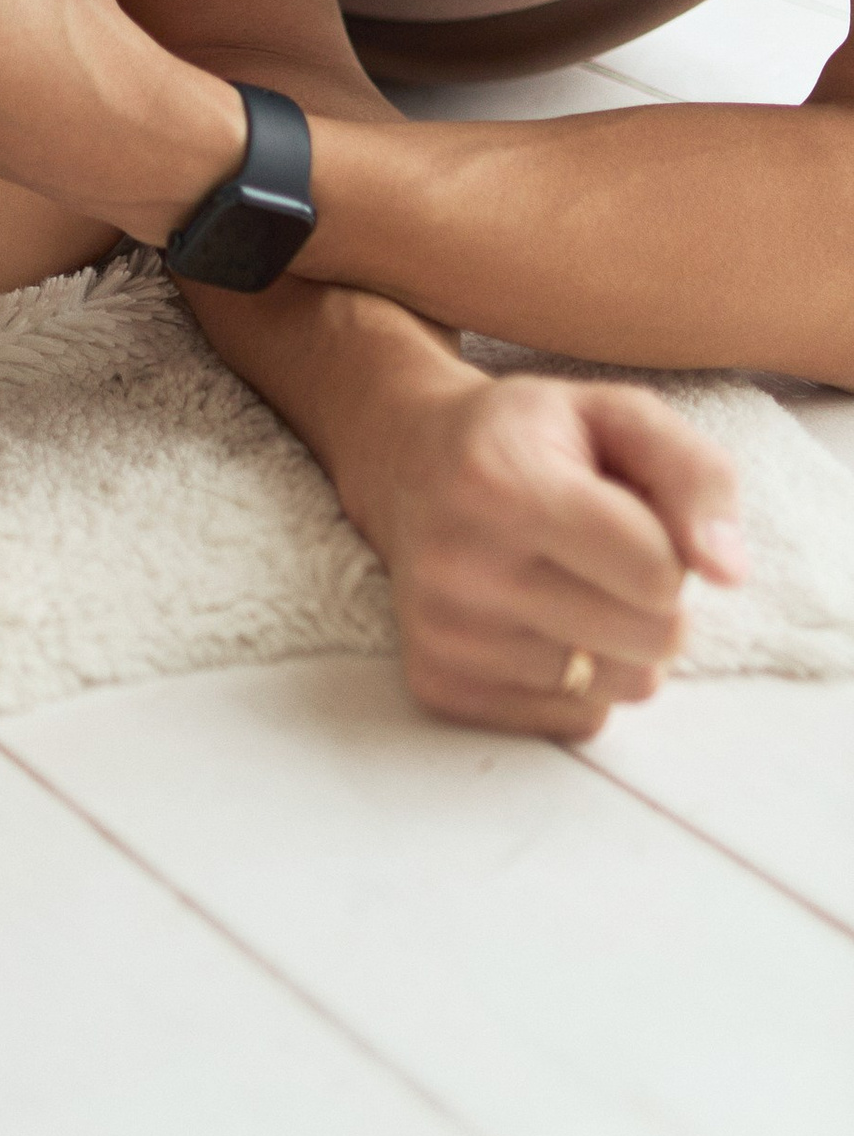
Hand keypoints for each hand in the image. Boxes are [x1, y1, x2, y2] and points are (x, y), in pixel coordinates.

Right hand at [362, 372, 747, 737]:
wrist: (408, 464)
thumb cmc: (532, 438)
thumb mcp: (617, 416)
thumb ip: (696, 474)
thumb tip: (728, 573)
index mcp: (499, 481)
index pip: (658, 569)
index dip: (669, 541)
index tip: (625, 508)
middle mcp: (459, 564)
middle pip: (653, 637)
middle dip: (654, 596)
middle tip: (599, 549)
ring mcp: (445, 634)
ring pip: (625, 686)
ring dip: (621, 640)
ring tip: (567, 580)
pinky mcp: (440, 687)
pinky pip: (580, 720)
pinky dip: (581, 678)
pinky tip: (536, 620)